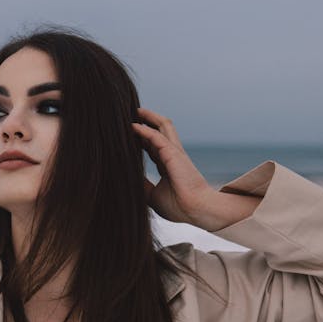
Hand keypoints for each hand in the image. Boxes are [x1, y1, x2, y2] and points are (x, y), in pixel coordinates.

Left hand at [132, 107, 212, 222]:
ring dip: (149, 117)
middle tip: (131, 115)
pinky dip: (145, 130)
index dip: (142, 139)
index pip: (153, 147)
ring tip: (135, 111)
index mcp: (168, 166)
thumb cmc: (178, 206)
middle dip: (147, 121)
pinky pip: (157, 136)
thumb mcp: (152, 195)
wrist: (195, 210)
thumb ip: (142, 185)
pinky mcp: (173, 153)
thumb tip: (127, 179)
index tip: (128, 135)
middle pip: (160, 131)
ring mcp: (174, 152)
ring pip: (163, 126)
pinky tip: (133, 126)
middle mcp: (172, 155)